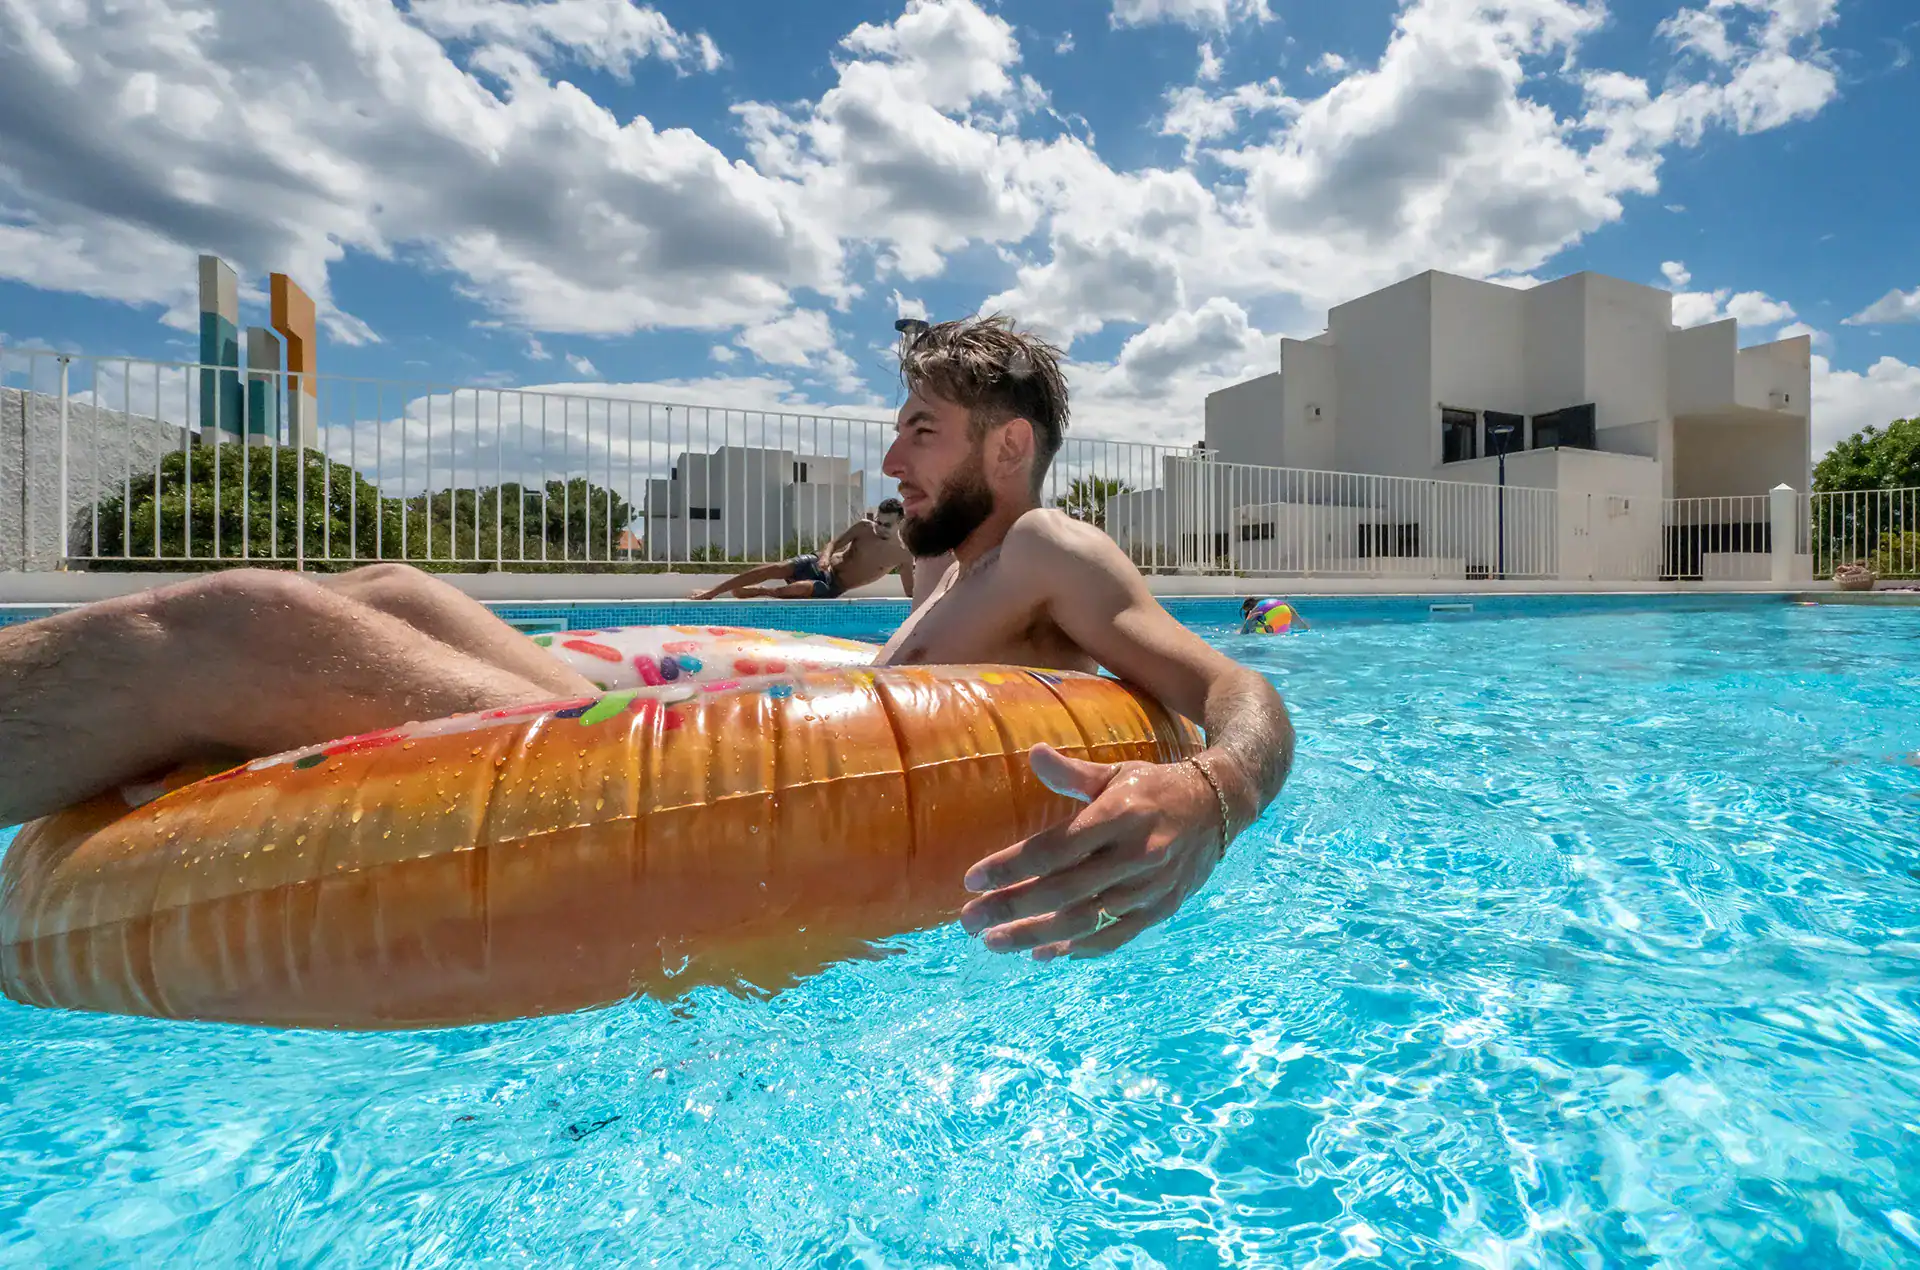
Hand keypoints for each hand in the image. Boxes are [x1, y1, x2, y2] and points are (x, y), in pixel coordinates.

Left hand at [957, 743, 1227, 961]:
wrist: (1221, 807)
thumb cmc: (1155, 788)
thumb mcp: (1117, 773)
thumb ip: (1073, 772)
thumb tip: (1032, 754)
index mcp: (1121, 814)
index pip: (1056, 847)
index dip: (1012, 866)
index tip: (972, 880)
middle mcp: (1136, 854)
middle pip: (1063, 890)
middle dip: (1012, 908)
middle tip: (968, 920)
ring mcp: (1150, 888)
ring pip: (1085, 920)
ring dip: (1035, 935)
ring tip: (994, 943)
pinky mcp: (1160, 910)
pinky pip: (1113, 937)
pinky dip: (1076, 948)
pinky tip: (1042, 954)